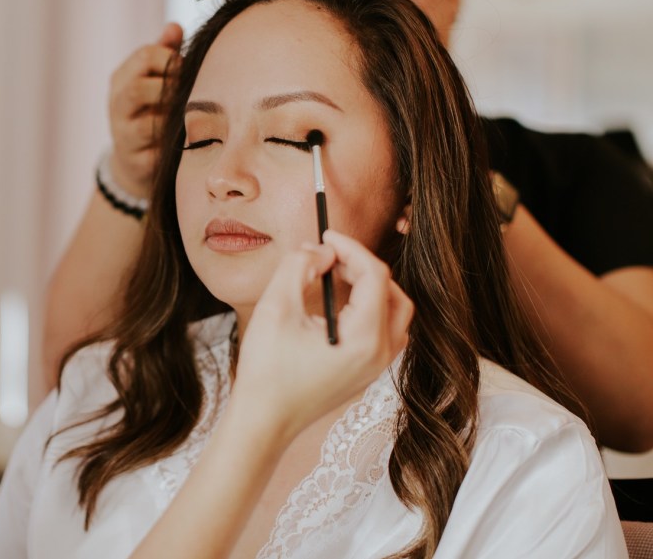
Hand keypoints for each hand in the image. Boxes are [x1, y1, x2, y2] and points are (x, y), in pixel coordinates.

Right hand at [108, 22, 182, 197]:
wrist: (133, 161)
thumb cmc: (150, 111)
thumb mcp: (153, 79)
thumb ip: (164, 53)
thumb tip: (174, 26)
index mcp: (121, 79)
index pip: (145, 56)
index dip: (171, 59)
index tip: (186, 67)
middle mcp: (117, 106)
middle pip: (136, 89)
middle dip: (169, 88)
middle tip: (188, 91)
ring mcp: (124, 136)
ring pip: (148, 124)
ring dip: (173, 118)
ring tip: (189, 114)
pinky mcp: (138, 161)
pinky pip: (160, 151)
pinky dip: (177, 143)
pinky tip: (190, 137)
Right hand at [233, 230, 412, 442]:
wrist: (263, 422)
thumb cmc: (266, 371)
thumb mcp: (275, 307)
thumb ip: (298, 266)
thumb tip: (319, 250)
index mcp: (365, 338)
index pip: (375, 276)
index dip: (352, 248)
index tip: (326, 236)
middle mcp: (379, 354)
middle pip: (393, 293)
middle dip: (364, 267)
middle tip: (331, 255)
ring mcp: (375, 367)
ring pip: (394, 313)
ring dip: (370, 287)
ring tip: (335, 275)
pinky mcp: (365, 373)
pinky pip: (383, 332)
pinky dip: (368, 309)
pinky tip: (337, 304)